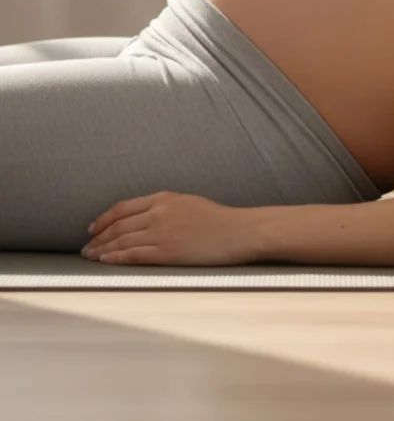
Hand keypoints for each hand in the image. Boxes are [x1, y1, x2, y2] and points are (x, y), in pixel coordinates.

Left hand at [81, 191, 258, 266]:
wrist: (240, 231)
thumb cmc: (220, 219)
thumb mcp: (190, 203)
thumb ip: (167, 207)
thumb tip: (146, 217)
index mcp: (165, 198)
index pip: (123, 208)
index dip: (104, 219)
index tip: (93, 227)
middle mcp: (159, 213)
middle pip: (118, 225)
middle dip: (98, 236)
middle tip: (87, 246)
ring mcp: (162, 232)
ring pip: (121, 240)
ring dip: (102, 249)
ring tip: (91, 256)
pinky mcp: (167, 251)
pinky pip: (133, 255)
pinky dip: (115, 258)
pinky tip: (105, 261)